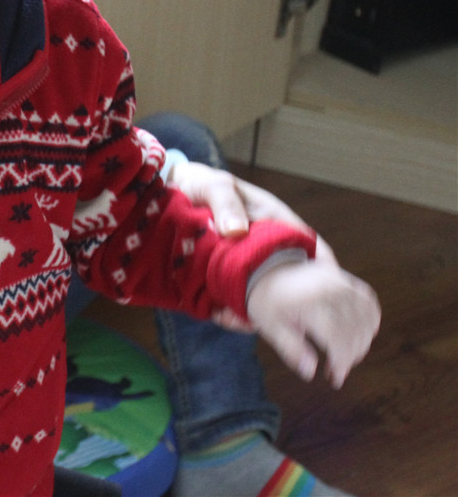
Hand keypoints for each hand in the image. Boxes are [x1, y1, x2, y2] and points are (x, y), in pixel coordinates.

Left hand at [165, 161, 348, 330]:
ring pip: (269, 299)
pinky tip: (220, 315)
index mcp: (281, 225)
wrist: (177, 190)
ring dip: (258, 314)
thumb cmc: (204, 185)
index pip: (315, 252)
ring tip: (236, 320)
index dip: (327, 278)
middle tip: (267, 320)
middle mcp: (273, 250)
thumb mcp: (216, 187)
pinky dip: (234, 311)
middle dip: (291, 309)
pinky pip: (241, 300)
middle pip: (296, 286)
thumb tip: (237, 231)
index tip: (326, 301)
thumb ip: (227, 204)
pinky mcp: (231, 277)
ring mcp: (253, 266)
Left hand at [246, 253, 379, 387]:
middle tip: (337, 371)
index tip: (336, 377)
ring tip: (345, 356)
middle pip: (354, 330)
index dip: (341, 360)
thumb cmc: (268, 302)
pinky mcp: (347, 279)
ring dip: (362, 342)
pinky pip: (369, 303)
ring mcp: (340, 281)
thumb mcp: (271, 327)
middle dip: (351, 356)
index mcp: (308, 301)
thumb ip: (291, 349)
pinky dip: (370, 321)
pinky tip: (361, 336)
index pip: (336, 336)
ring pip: (366, 318)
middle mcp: (329, 289)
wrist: (266, 268)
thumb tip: (310, 373)